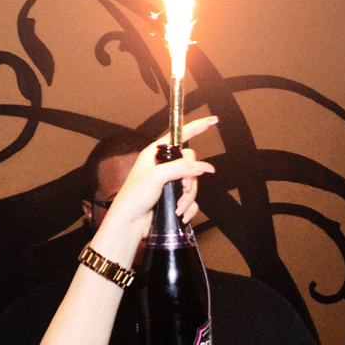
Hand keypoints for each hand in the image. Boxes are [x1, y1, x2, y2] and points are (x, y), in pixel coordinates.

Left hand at [104, 116, 217, 239]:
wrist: (130, 223)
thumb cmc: (135, 196)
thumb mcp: (156, 176)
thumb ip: (180, 167)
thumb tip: (203, 168)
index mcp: (156, 154)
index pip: (179, 135)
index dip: (197, 126)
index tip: (213, 120)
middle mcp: (164, 166)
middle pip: (191, 162)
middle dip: (190, 178)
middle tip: (183, 187)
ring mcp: (170, 182)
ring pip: (193, 182)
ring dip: (188, 196)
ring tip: (178, 207)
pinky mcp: (174, 198)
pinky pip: (191, 199)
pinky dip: (189, 207)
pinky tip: (180, 215)